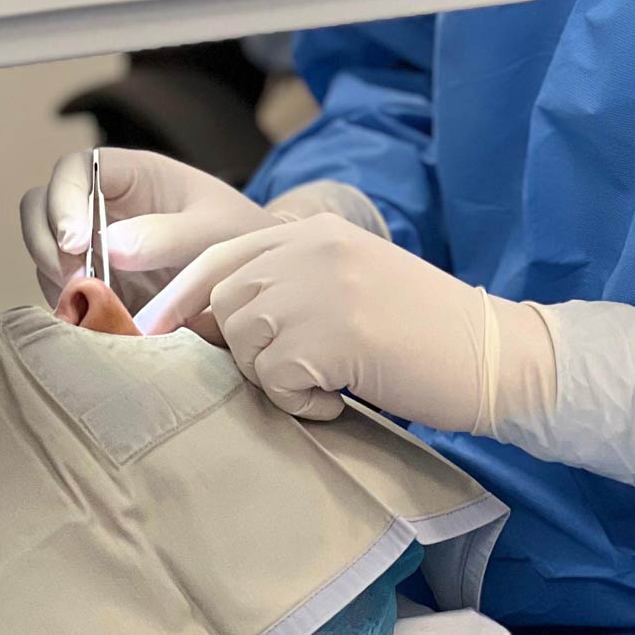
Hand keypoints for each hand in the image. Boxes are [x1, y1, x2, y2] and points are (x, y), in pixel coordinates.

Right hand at [20, 147, 276, 313]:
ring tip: (89, 303)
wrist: (253, 274)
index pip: (75, 169)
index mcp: (132, 174)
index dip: (64, 200)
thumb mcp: (214, 231)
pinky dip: (67, 304)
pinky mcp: (95, 280)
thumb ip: (166, 235)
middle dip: (45, 242)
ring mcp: (94, 242)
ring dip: (55, 278)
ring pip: (45, 250)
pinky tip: (94, 318)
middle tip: (77, 281)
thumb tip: (108, 245)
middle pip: (42, 207)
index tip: (75, 242)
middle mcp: (104, 203)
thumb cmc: (239, 236)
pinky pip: (60, 288)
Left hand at [136, 214, 516, 425]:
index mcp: (316, 231)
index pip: (219, 252)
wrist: (490, 354)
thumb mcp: (348, 287)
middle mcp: (312, 246)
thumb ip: (288, 287)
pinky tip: (343, 395)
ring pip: (242, 343)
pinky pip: (274, 381)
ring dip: (275, 378)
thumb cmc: (420, 335)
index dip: (175, 293)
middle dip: (234, 350)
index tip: (144, 330)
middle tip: (288, 376)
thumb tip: (203, 327)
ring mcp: (321, 285)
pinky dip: (302, 403)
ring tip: (329, 381)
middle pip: (222, 302)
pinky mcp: (331, 332)